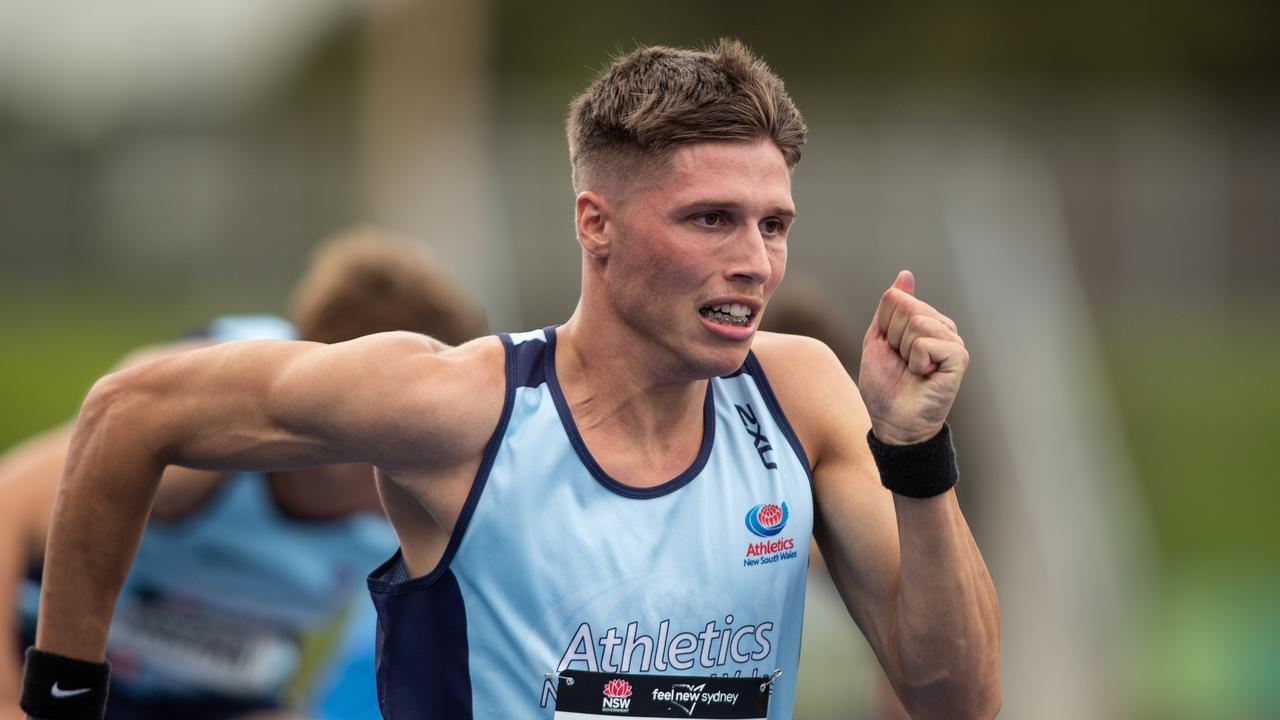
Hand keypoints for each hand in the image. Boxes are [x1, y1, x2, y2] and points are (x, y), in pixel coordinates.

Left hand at [858, 270, 967, 444]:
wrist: (893, 422)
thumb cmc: (885, 385)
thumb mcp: (878, 339)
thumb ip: (890, 307)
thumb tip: (906, 274)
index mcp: (925, 320)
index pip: (895, 298)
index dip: (883, 327)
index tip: (890, 350)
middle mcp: (943, 327)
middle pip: (905, 307)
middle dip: (892, 338)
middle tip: (902, 363)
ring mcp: (953, 342)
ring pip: (916, 322)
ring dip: (904, 351)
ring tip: (913, 369)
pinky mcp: (959, 358)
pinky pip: (926, 342)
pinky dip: (916, 361)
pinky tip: (924, 375)